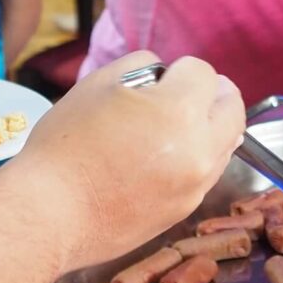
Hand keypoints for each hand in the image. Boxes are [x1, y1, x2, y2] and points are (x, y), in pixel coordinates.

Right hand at [5, 52, 244, 271]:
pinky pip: (208, 172)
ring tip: (175, 126)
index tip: (160, 78)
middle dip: (212, 93)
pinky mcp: (186, 209)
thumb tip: (162, 76)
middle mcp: (199, 148)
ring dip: (209, 126)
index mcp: (178, 110)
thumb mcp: (97, 84)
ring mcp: (196, 184)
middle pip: (232, 107)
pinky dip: (198, 157)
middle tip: (185, 94)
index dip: (179, 70)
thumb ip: (140, 67)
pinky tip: (167, 156)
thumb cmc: (65, 145)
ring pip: (227, 142)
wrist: (50, 214)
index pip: (203, 72)